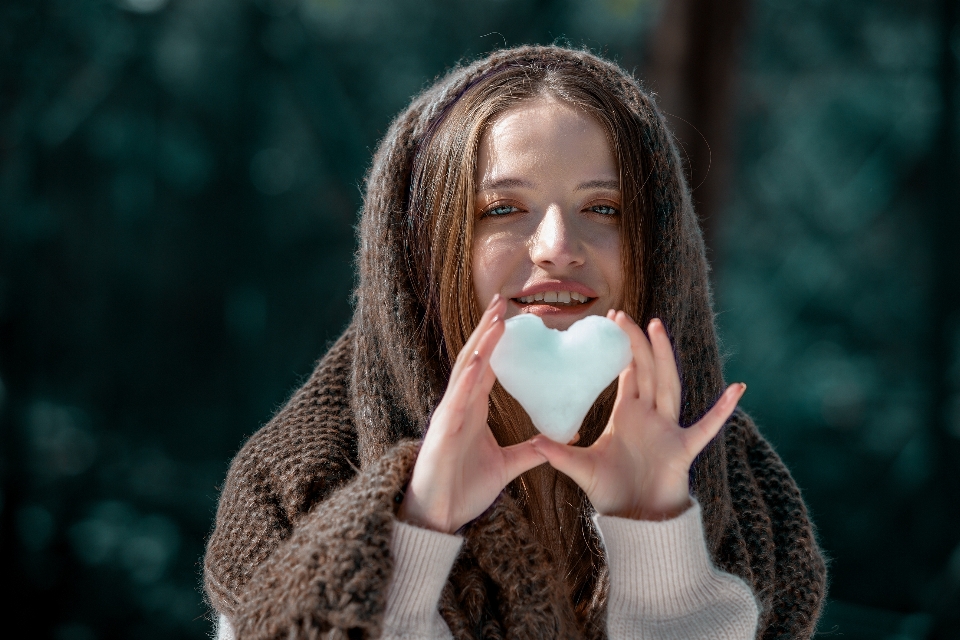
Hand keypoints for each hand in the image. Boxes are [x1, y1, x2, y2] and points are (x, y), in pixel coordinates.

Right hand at [397, 295, 546, 532]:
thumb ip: (528, 452)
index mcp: (472, 409)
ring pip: (465, 371)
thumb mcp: (505, 466)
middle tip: (502, 301)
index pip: (488, 368)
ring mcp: (449, 416)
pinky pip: (457, 401)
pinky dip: (468, 379)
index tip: (514, 318)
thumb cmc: (463, 489)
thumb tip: (554, 442)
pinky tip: (479, 361)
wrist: (439, 517)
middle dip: (488, 330)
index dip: (499, 343)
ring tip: (494, 318)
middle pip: (475, 359)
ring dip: (480, 343)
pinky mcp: (443, 432)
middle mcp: (460, 406)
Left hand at [531, 311, 745, 520]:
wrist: (635, 521)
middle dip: (637, 342)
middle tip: (624, 314)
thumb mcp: (581, 468)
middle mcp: (649, 416)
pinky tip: (737, 390)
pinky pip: (705, 428)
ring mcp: (668, 430)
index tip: (612, 321)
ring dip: (664, 356)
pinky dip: (721, 411)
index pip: (628, 373)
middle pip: (646, 370)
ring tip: (658, 327)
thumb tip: (532, 442)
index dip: (622, 348)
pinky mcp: (682, 449)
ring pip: (667, 385)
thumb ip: (559, 454)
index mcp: (628, 415)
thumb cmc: (612, 492)